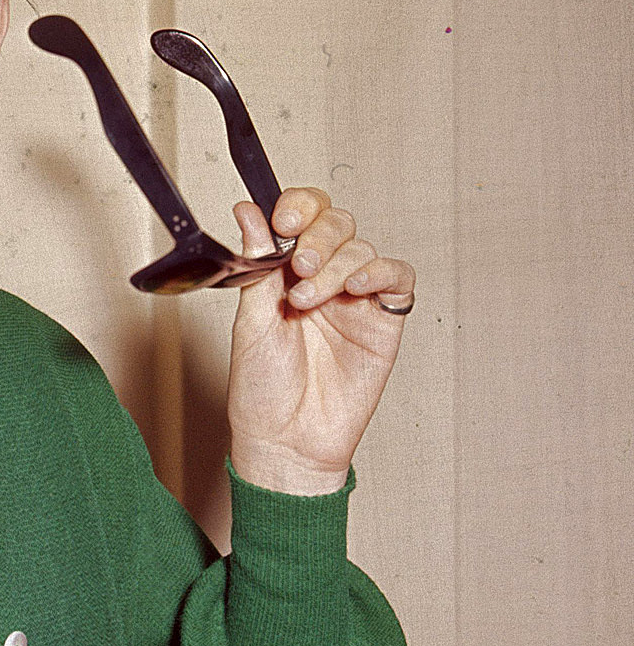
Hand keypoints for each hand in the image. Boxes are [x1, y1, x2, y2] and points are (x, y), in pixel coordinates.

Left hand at [226, 187, 414, 494]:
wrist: (286, 438)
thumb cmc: (263, 386)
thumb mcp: (251, 318)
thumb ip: (257, 263)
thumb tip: (247, 211)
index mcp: (284, 270)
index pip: (301, 215)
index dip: (298, 206)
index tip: (283, 221)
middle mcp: (322, 277)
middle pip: (337, 224)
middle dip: (318, 237)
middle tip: (300, 266)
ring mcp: (354, 297)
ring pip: (362, 249)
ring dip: (336, 265)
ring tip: (310, 300)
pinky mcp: (383, 320)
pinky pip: (397, 278)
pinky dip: (380, 273)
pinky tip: (355, 290)